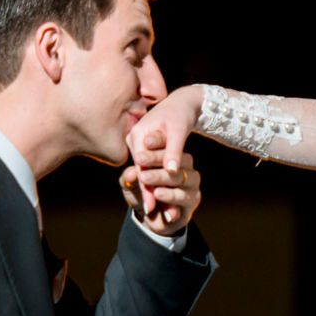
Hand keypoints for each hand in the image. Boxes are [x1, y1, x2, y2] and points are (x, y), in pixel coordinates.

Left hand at [120, 132, 200, 235]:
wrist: (151, 219)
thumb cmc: (141, 194)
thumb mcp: (130, 184)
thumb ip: (129, 178)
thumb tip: (130, 173)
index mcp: (171, 157)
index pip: (166, 144)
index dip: (156, 141)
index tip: (143, 140)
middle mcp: (185, 166)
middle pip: (174, 160)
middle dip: (155, 159)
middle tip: (139, 159)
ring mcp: (191, 182)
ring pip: (179, 177)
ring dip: (161, 177)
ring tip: (145, 179)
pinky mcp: (193, 199)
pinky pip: (184, 196)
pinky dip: (170, 197)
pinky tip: (158, 194)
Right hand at [124, 86, 201, 217]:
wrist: (181, 102)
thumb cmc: (181, 114)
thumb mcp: (178, 132)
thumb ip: (173, 152)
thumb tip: (171, 172)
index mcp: (139, 134)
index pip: (141, 167)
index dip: (146, 188)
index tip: (152, 208)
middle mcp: (133, 138)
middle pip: (140, 170)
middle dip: (146, 192)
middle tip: (151, 214)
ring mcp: (136, 142)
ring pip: (143, 169)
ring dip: (149, 188)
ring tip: (155, 210)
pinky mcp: (142, 145)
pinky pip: (147, 165)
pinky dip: (153, 179)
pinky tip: (158, 195)